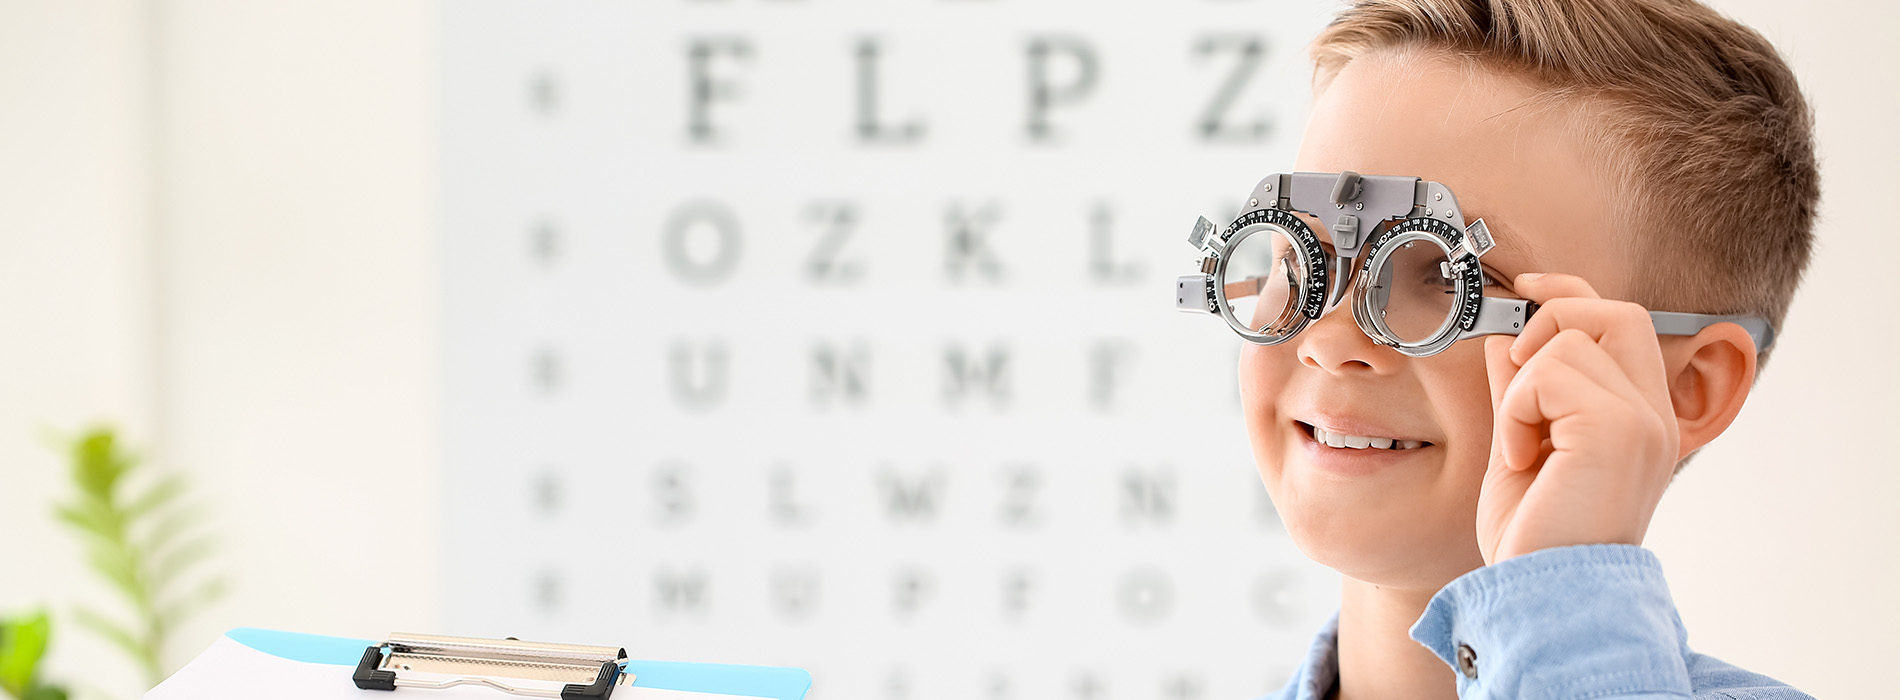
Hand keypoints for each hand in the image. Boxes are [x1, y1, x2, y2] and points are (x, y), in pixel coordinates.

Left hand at [1476, 273, 1680, 564]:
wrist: (1544, 594)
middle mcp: (1655, 414)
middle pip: (1613, 310)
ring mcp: (1643, 420)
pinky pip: (1549, 373)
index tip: (1527, 286)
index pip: (1619, 320)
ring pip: (1568, 340)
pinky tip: (1524, 457)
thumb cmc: (1536, 535)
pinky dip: (1518, 410)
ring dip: (1522, 389)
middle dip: (1551, 322)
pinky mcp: (1618, 429)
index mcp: (1640, 416)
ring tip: (1523, 445)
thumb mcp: (1523, 444)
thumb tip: (1508, 333)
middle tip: (1519, 385)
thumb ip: (1523, 388)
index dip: (1572, 291)